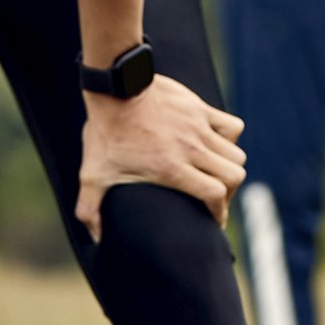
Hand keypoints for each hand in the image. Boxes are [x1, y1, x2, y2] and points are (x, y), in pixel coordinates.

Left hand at [77, 75, 246, 241]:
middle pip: (234, 176)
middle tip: (215, 196)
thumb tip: (95, 238)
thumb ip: (89, 209)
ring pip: (236, 154)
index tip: (214, 219)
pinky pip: (232, 126)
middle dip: (228, 192)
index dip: (219, 212)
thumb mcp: (92, 174)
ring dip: (229, 166)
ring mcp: (198, 127)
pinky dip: (230, 137)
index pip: (215, 195)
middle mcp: (191, 149)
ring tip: (216, 172)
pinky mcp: (200, 109)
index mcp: (171, 168)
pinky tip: (214, 142)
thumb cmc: (105, 132)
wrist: (116, 86)